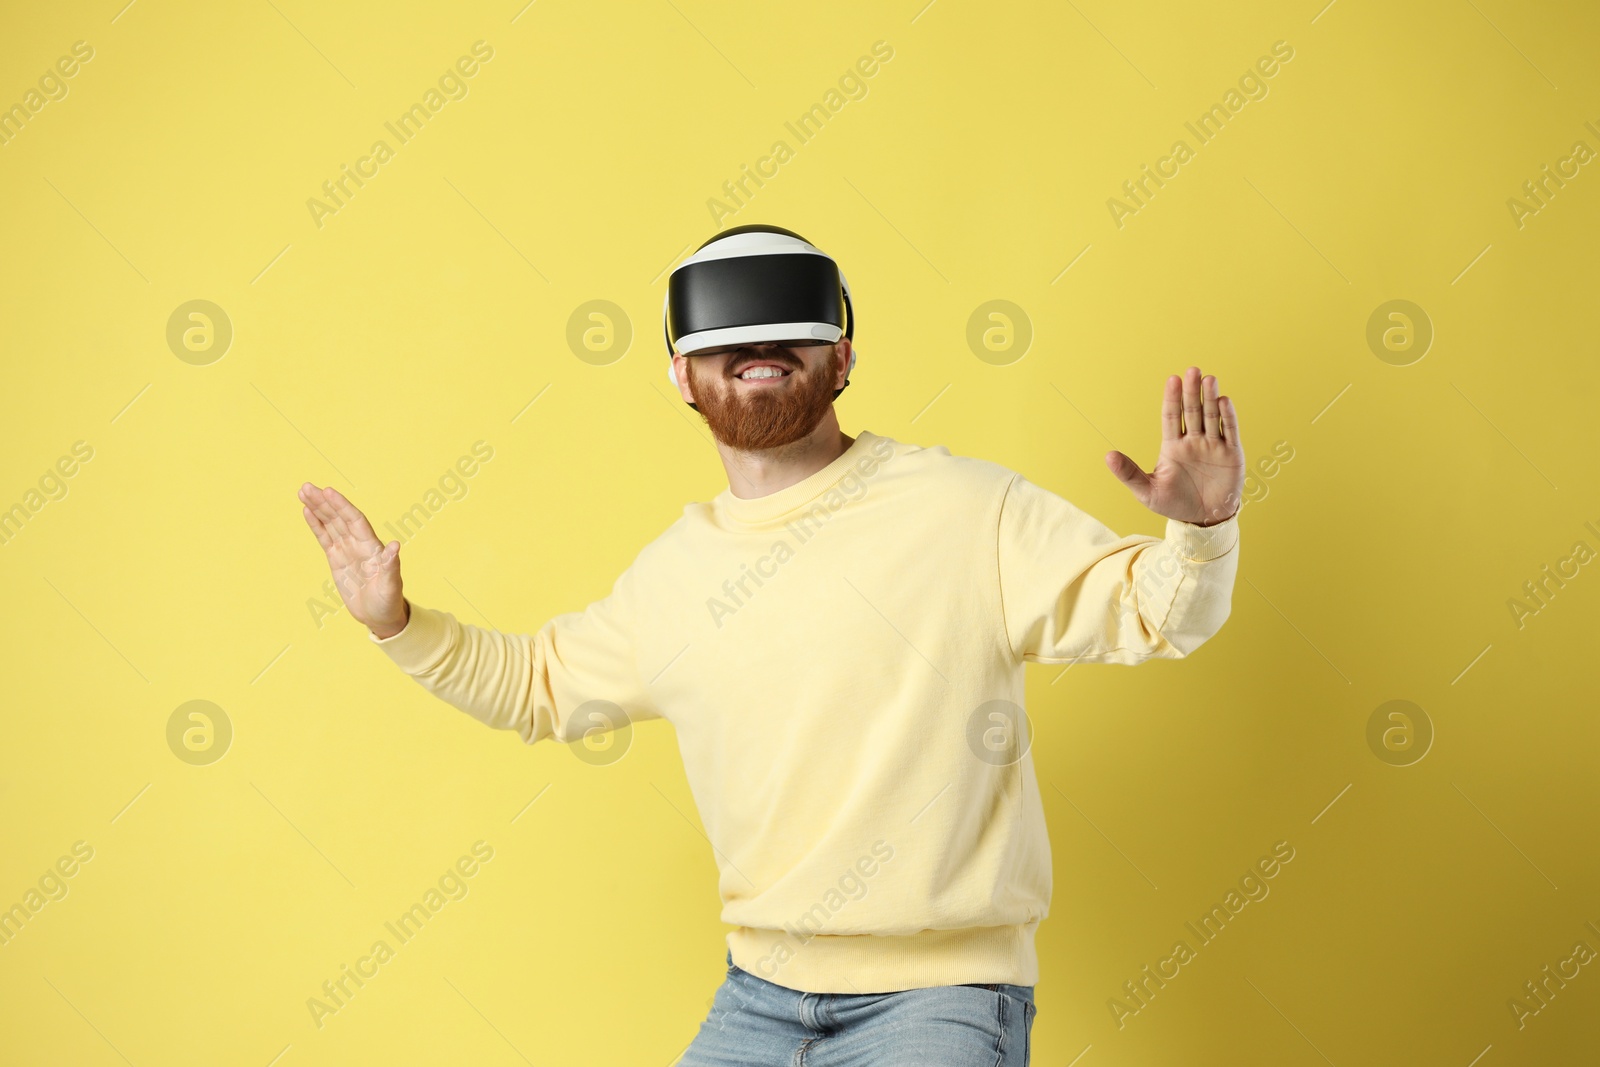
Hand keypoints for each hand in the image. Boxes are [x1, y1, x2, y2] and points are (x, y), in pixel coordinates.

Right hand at [299, 483, 409, 637]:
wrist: (380, 615)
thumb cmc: (389, 601)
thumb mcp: (391, 586)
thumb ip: (391, 566)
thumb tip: (395, 545)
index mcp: (372, 547)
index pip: (355, 521)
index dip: (342, 506)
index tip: (328, 492)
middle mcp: (359, 543)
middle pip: (340, 517)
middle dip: (324, 502)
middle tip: (306, 487)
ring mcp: (347, 550)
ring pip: (330, 524)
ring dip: (318, 508)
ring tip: (303, 492)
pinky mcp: (337, 559)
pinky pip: (325, 538)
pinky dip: (316, 525)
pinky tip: (307, 511)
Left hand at [1104, 366, 1243, 525]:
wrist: (1202, 522)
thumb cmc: (1174, 504)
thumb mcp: (1147, 491)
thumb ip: (1129, 473)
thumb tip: (1107, 456)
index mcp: (1172, 446)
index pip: (1171, 417)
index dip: (1172, 398)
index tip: (1172, 379)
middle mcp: (1194, 441)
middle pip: (1192, 411)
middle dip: (1192, 391)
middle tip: (1192, 370)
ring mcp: (1213, 446)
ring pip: (1211, 417)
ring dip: (1210, 398)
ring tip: (1209, 379)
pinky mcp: (1231, 455)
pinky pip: (1230, 432)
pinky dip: (1228, 417)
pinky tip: (1224, 400)